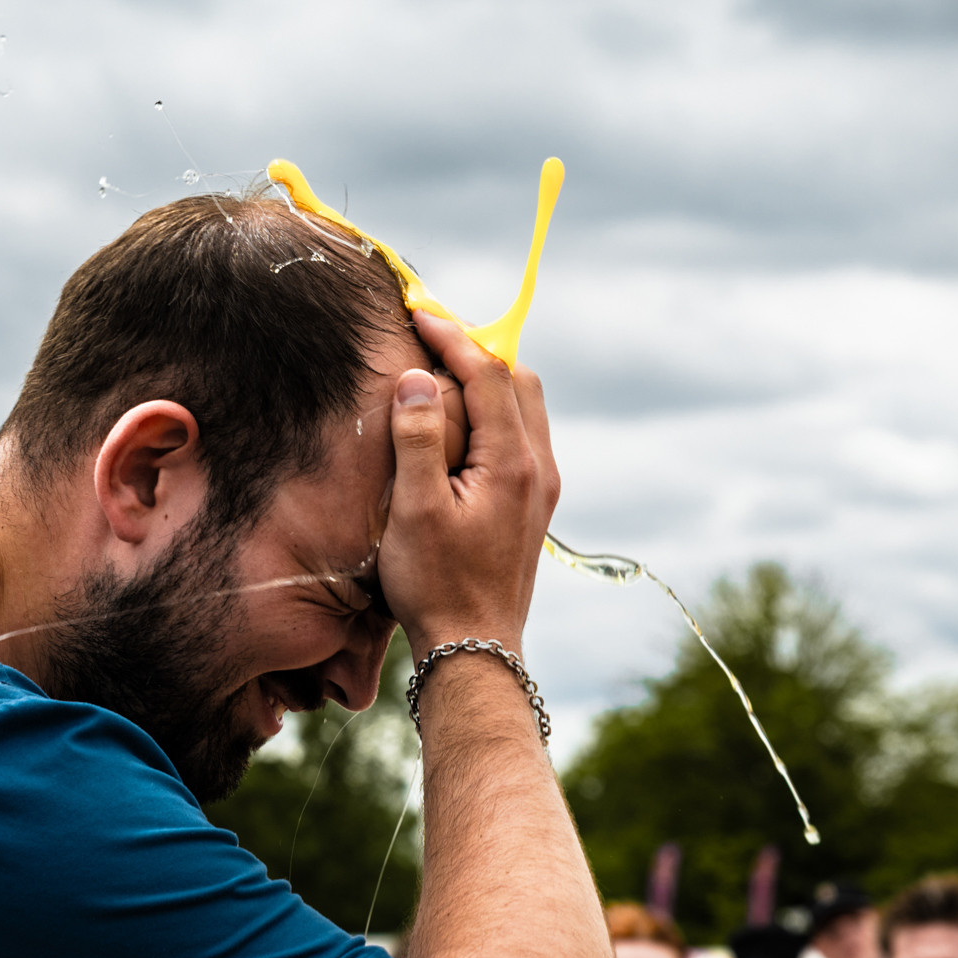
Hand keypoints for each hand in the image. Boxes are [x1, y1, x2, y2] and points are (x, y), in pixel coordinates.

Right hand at [379, 310, 559, 655]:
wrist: (474, 646)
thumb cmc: (437, 584)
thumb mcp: (415, 511)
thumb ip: (418, 439)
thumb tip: (419, 378)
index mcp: (513, 462)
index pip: (488, 373)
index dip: (452, 336)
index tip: (417, 310)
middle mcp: (538, 468)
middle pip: (518, 380)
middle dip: (476, 348)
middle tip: (430, 331)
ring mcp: (541, 487)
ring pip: (525, 406)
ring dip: (488, 377)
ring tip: (443, 365)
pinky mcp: (533, 504)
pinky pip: (522, 434)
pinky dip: (495, 408)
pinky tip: (461, 418)